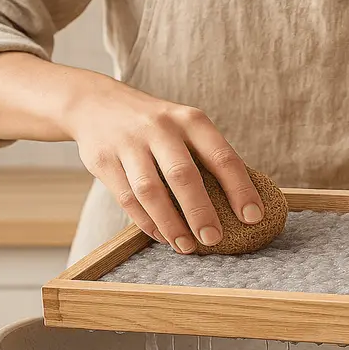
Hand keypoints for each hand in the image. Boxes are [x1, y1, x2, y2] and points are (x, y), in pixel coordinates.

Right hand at [64, 81, 262, 253]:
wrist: (95, 102)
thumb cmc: (155, 125)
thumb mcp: (184, 125)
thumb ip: (206, 156)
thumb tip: (241, 203)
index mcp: (190, 120)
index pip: (222, 156)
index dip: (240, 189)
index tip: (253, 218)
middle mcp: (160, 128)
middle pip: (184, 175)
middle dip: (201, 212)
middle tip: (214, 239)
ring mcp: (129, 143)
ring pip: (151, 191)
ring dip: (171, 224)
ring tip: (187, 246)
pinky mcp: (103, 160)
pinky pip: (127, 199)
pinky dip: (146, 222)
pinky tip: (161, 236)